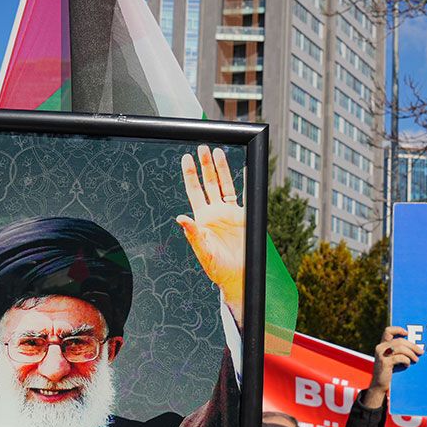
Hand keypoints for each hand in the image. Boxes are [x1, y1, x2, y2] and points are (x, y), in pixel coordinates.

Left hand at [178, 145, 245, 326]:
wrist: (237, 278)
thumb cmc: (217, 268)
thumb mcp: (203, 251)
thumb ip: (193, 234)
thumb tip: (180, 218)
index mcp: (202, 219)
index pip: (194, 191)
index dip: (190, 175)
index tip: (186, 159)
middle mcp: (215, 213)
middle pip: (208, 183)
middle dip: (205, 165)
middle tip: (202, 147)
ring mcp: (230, 214)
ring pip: (224, 185)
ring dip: (221, 169)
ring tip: (217, 151)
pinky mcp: (244, 217)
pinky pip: (245, 195)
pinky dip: (245, 182)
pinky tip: (244, 168)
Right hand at [361, 327, 422, 409]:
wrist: (379, 385)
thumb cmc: (389, 371)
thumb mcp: (392, 358)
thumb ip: (399, 351)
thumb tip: (416, 347)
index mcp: (382, 345)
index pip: (388, 331)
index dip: (398, 329)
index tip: (407, 333)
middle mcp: (380, 348)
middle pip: (400, 341)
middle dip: (413, 346)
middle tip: (421, 352)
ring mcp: (381, 355)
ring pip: (401, 348)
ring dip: (411, 354)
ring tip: (416, 360)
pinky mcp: (384, 362)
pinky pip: (400, 358)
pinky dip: (406, 361)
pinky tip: (407, 365)